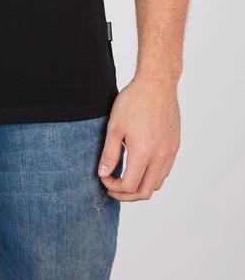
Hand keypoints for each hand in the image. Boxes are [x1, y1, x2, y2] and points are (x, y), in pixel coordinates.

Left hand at [96, 75, 180, 200]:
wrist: (157, 84)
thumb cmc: (134, 101)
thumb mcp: (115, 127)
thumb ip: (109, 154)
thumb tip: (104, 174)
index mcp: (143, 154)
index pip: (129, 186)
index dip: (114, 188)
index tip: (104, 179)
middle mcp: (160, 157)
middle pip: (145, 191)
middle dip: (127, 195)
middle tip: (113, 188)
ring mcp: (170, 152)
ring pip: (157, 183)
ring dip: (140, 187)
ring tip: (125, 179)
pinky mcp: (174, 146)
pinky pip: (164, 171)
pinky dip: (151, 176)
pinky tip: (139, 166)